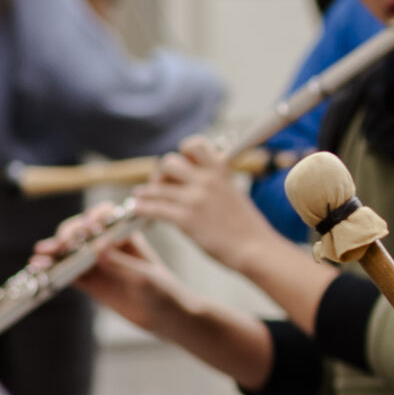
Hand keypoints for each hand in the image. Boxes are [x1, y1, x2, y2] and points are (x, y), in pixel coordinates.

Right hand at [43, 203, 178, 331]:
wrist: (167, 318)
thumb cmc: (163, 292)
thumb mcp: (145, 277)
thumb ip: (121, 263)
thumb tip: (98, 247)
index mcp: (126, 235)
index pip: (106, 217)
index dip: (94, 218)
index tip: (89, 227)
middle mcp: (109, 245)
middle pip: (82, 232)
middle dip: (68, 235)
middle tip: (62, 244)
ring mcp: (98, 264)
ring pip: (71, 253)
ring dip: (54, 253)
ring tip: (39, 257)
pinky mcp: (91, 283)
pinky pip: (69, 274)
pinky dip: (54, 272)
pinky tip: (41, 270)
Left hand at [129, 136, 289, 271]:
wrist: (256, 249)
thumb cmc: (246, 226)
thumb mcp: (233, 193)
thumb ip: (213, 182)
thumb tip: (187, 181)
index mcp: (220, 170)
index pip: (194, 145)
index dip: (183, 151)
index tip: (181, 163)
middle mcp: (206, 180)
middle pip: (168, 163)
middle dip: (161, 174)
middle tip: (161, 185)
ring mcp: (195, 199)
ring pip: (156, 188)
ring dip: (146, 193)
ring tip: (140, 197)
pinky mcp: (185, 219)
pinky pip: (153, 208)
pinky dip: (141, 208)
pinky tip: (137, 209)